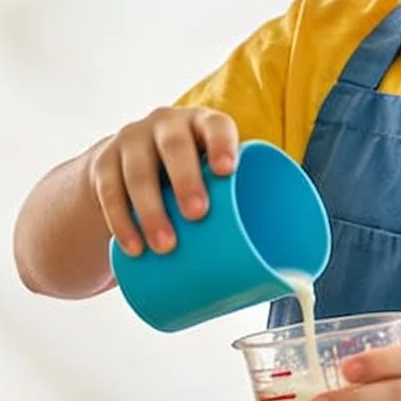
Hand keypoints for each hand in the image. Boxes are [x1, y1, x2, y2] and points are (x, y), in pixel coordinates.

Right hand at [88, 106, 241, 256]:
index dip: (222, 142)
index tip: (229, 171)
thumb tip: (297, 276)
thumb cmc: (191, 183)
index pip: (215, 123)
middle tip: (196, 217)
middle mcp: (165, 126)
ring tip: (164, 247)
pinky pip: (107, 190)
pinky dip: (118, 219)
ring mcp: (130, 143)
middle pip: (173, 146)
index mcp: (202, 125)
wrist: (128, 169)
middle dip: (184, 180)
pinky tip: (129, 246)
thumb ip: (245, 207)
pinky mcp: (103, 165)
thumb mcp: (215, 181)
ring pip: (136, 171)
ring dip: (148, 209)